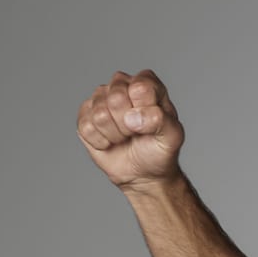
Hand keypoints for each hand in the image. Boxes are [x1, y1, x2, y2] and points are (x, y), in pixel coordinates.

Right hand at [76, 69, 184, 190]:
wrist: (144, 174)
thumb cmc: (159, 150)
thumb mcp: (172, 136)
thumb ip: (161, 120)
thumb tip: (133, 117)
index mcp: (145, 82)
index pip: (140, 88)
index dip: (145, 112)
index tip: (151, 124)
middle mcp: (121, 84)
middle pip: (116, 98)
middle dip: (128, 125)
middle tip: (136, 132)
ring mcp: (100, 98)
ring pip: (100, 114)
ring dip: (115, 135)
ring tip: (124, 137)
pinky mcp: (85, 115)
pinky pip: (87, 127)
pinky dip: (101, 142)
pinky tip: (109, 141)